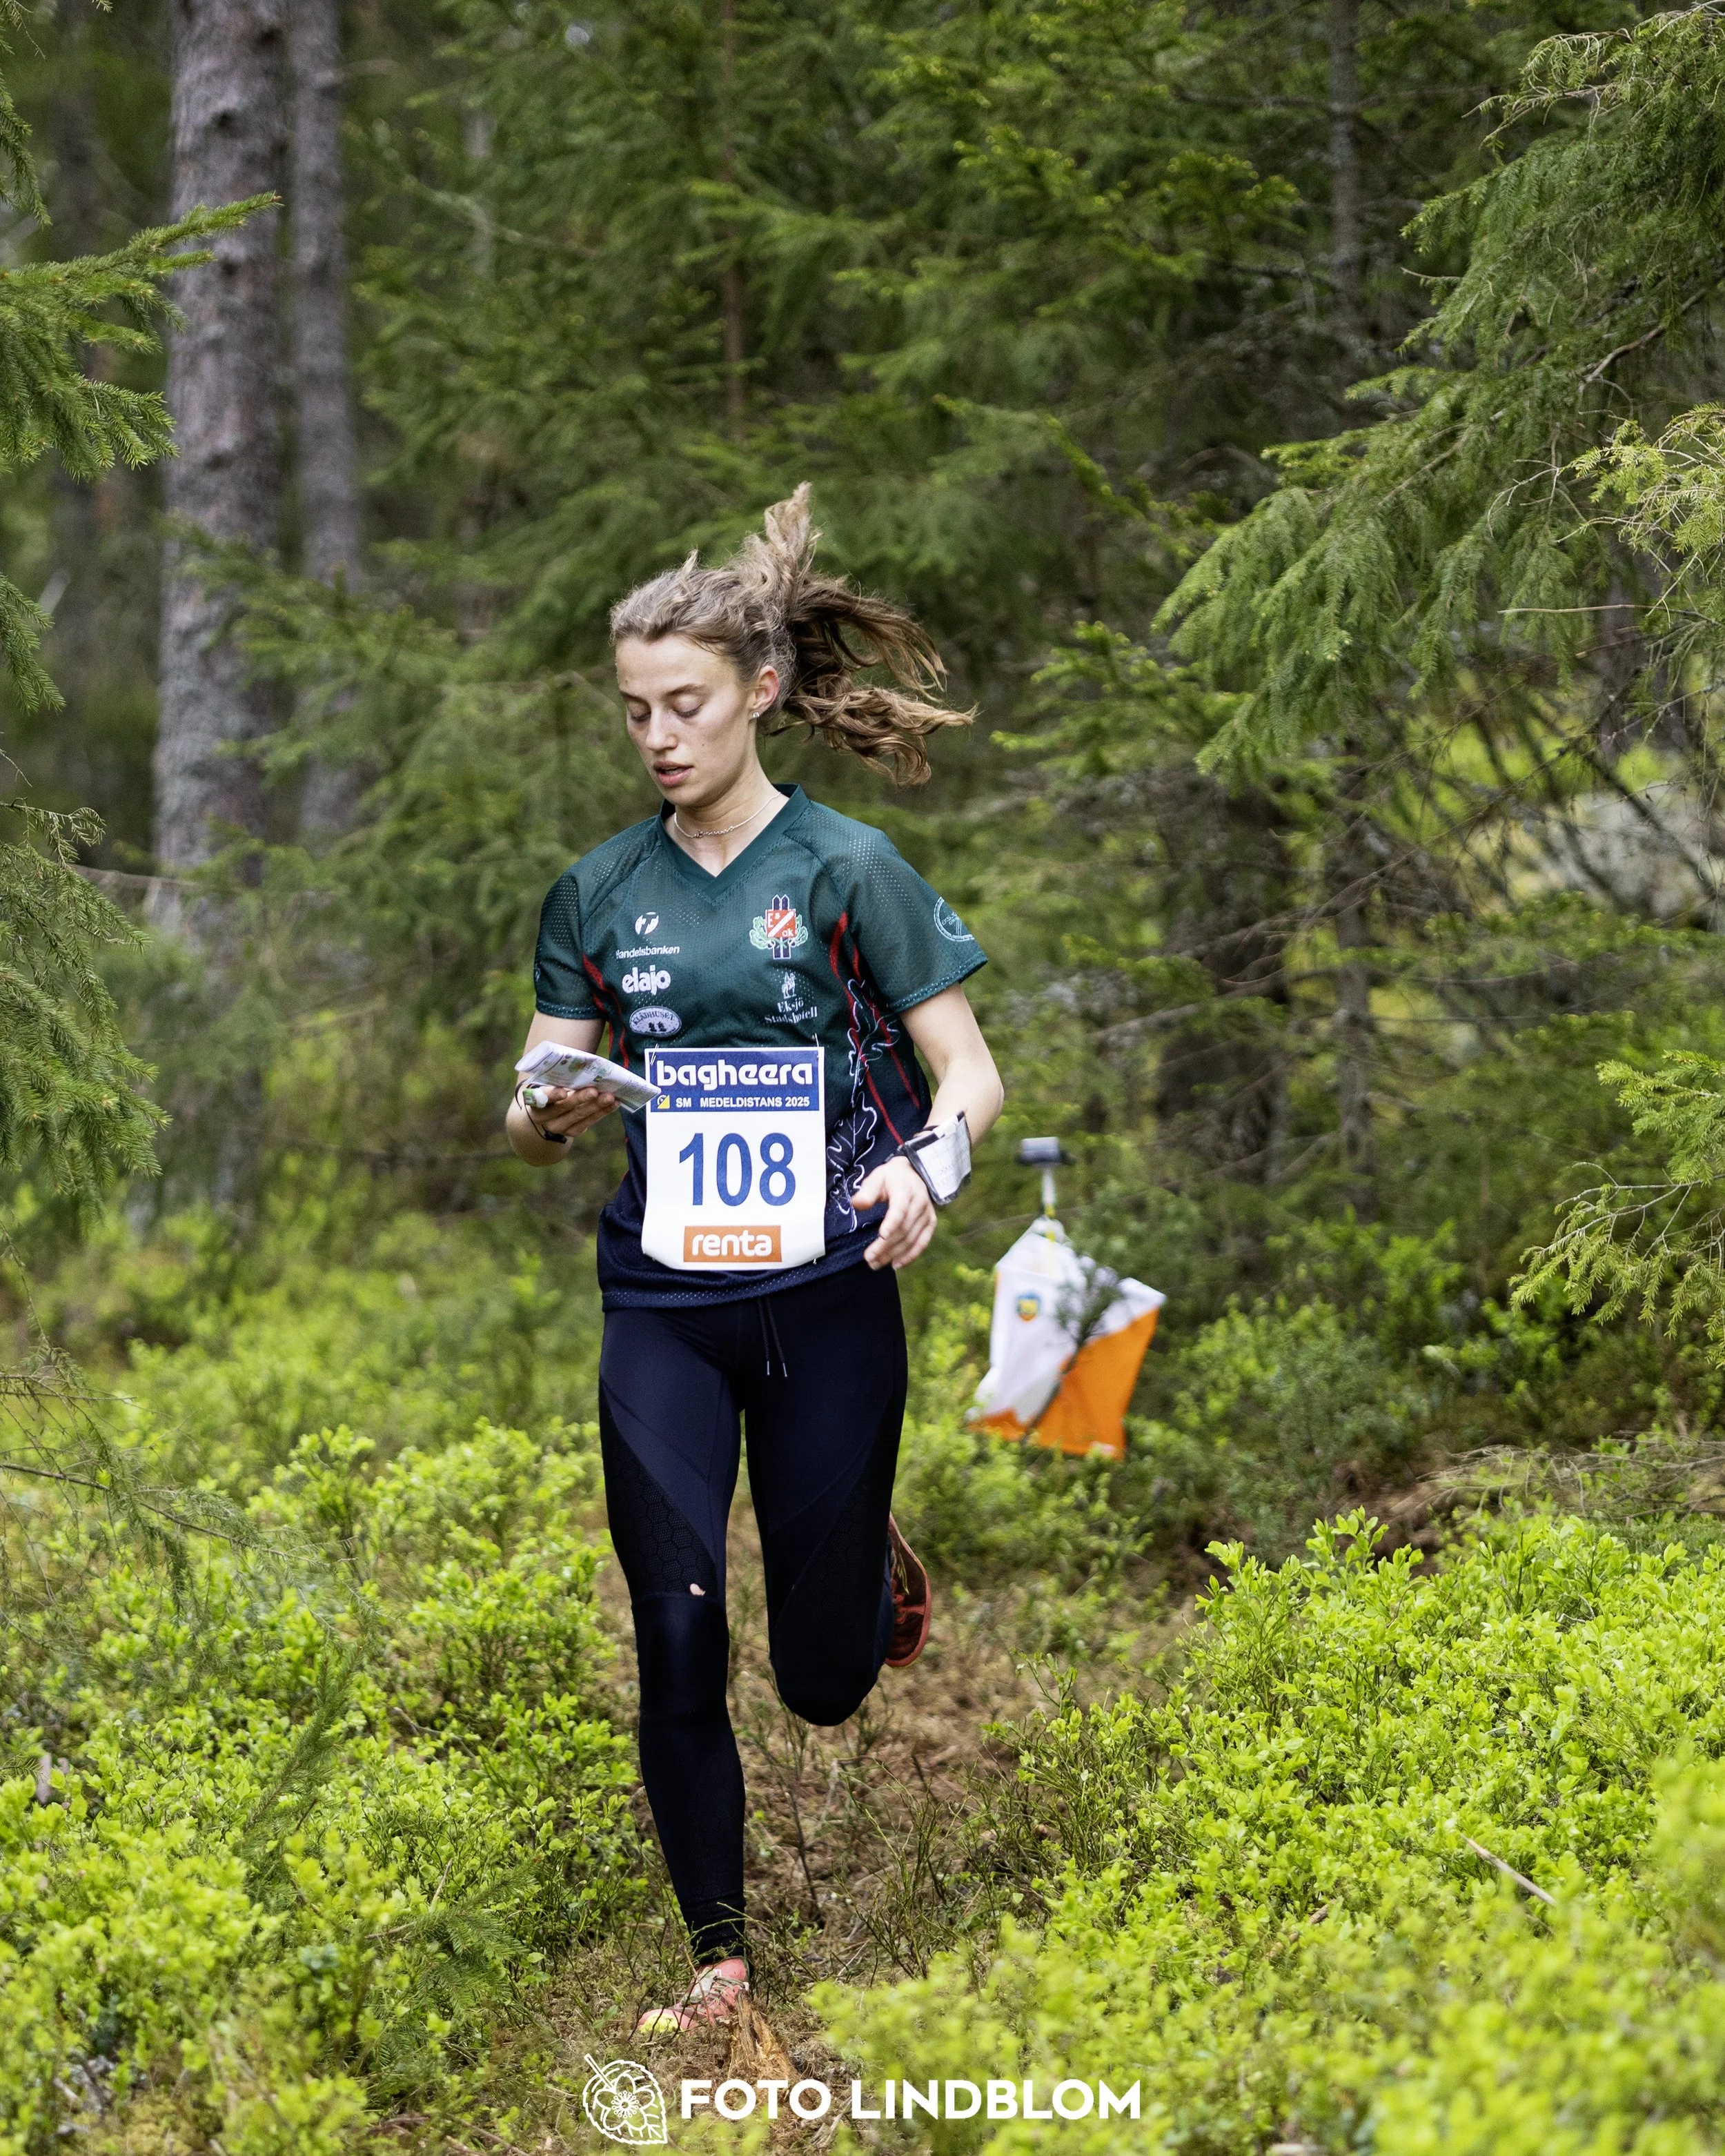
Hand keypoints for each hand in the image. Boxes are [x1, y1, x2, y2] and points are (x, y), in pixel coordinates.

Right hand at [528, 1084, 617, 1139]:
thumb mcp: (551, 1080)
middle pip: (564, 1108)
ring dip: (596, 1105)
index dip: (552, 1095)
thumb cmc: (552, 1086)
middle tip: (595, 1090)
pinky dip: (602, 1112)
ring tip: (610, 1096)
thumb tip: (586, 1066)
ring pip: (579, 1116)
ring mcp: (558, 1127)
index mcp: (535, 1100)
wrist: (548, 1108)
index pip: (542, 1097)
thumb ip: (561, 1076)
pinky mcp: (572, 1132)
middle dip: (581, 1099)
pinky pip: (589, 1122)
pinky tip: (614, 1103)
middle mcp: (544, 1117)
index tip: (564, 1092)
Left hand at [854, 1154, 936, 1270]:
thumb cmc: (890, 1178)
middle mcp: (919, 1203)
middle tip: (869, 1258)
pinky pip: (922, 1242)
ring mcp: (927, 1214)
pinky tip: (896, 1264)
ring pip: (911, 1238)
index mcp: (905, 1190)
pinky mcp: (930, 1222)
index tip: (882, 1236)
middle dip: (886, 1246)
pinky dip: (910, 1255)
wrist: (915, 1173)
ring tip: (876, 1264)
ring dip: (894, 1254)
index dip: (892, 1223)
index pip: (900, 1209)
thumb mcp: (877, 1178)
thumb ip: (867, 1192)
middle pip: (903, 1229)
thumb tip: (856, 1204)